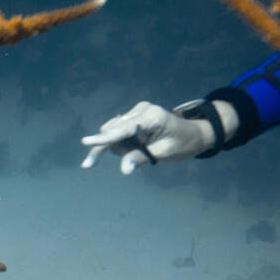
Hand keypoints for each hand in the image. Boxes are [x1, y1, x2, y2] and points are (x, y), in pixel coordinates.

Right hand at [81, 102, 213, 173]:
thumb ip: (143, 158)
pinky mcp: (134, 116)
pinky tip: (137, 146)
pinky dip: (121, 143)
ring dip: (118, 146)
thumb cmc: (183, 144)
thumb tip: (125, 169)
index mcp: (151, 116)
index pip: (123, 128)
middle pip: (111, 130)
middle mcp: (141, 110)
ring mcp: (136, 111)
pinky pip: (118, 131)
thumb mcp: (165, 153)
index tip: (86, 142)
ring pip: (113, 131)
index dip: (104, 138)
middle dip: (104, 147)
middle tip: (88, 165)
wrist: (193, 134)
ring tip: (141, 152)